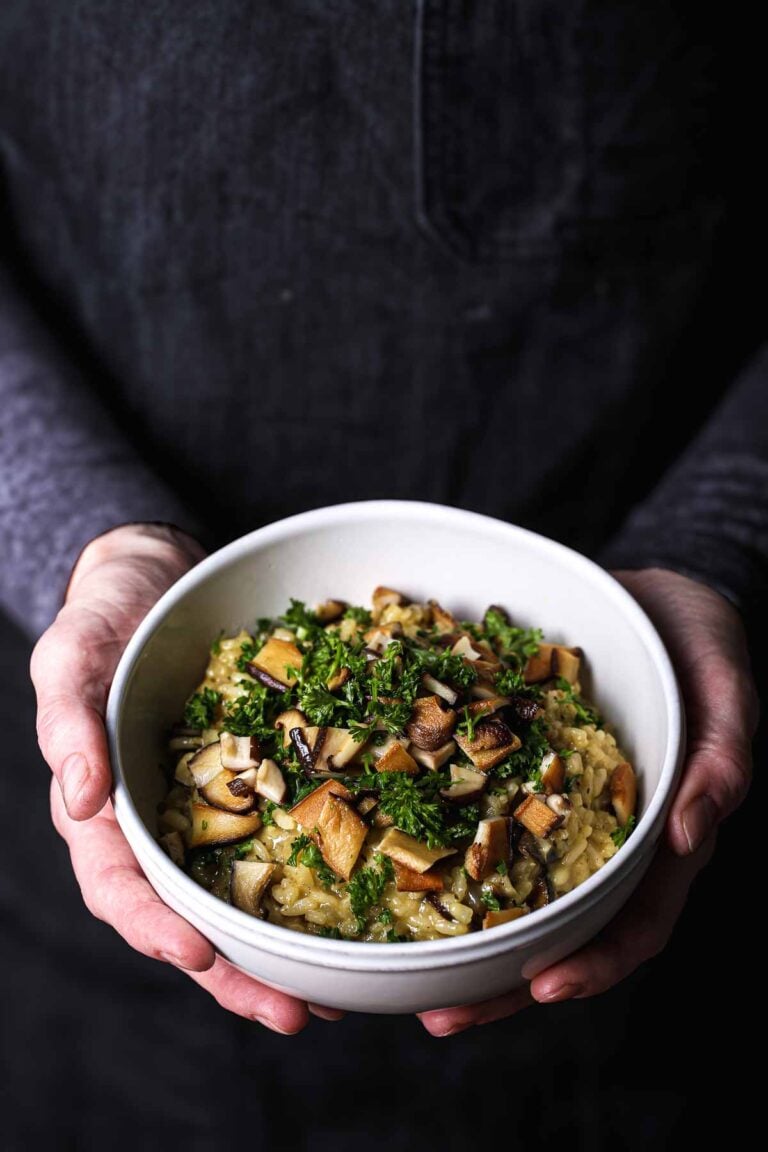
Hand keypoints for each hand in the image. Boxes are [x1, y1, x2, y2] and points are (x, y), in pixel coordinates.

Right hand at [32, 523, 331, 1033]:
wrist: (157, 582)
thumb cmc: (104, 620)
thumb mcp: (71, 658)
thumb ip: (68, 722)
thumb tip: (78, 799)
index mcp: (103, 809)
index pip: (120, 884)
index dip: (157, 924)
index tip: (202, 954)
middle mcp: (157, 825)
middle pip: (188, 916)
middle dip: (236, 973)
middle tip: (295, 1013)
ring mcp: (208, 812)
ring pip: (238, 898)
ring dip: (279, 952)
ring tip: (334, 996)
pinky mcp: (254, 787)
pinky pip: (280, 841)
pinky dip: (310, 885)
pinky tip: (355, 915)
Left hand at [418, 567, 758, 1036]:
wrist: (648, 597)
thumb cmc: (698, 642)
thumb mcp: (725, 686)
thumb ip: (722, 755)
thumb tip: (694, 832)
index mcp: (659, 835)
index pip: (635, 922)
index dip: (595, 964)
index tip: (543, 989)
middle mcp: (602, 838)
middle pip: (558, 929)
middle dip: (504, 982)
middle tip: (440, 1013)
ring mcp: (553, 811)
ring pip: (510, 892)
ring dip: (462, 939)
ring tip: (401, 972)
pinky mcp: (513, 775)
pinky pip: (476, 822)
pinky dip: (438, 853)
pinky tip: (391, 866)